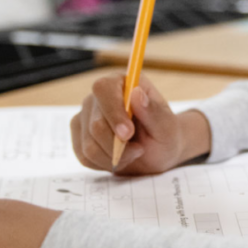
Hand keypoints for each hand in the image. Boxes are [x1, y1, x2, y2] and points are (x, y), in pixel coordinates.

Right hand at [70, 73, 211, 174]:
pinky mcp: (80, 137)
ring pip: (89, 145)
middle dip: (118, 145)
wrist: (158, 152)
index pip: (104, 89)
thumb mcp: (167, 126)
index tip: (128, 133)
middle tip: (139, 150)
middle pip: (95, 124)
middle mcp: (99, 98)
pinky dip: (104, 163)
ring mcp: (86, 117)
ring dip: (114, 157)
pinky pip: (85, 157)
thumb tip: (136, 94)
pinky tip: (120, 158)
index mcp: (122, 83)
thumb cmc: (165, 134)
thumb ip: (153, 111)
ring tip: (133, 153)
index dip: (113, 111)